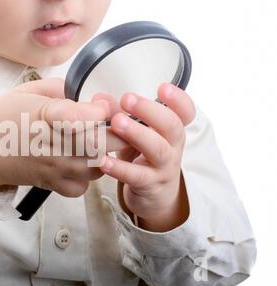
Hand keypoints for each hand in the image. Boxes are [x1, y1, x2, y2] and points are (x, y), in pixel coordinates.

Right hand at [0, 78, 127, 196]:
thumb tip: (90, 98)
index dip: (100, 110)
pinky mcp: (52, 183)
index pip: (81, 117)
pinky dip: (87, 177)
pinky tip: (82, 162)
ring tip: (99, 141)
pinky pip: (81, 187)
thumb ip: (62, 89)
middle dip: (118, 132)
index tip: (102, 103)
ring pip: (96, 167)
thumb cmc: (6, 118)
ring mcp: (53, 167)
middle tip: (120, 123)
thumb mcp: (30, 91)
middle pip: (98, 144)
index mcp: (44, 116)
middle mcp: (51, 144)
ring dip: (105, 154)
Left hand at [99, 84, 195, 231]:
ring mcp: (164, 168)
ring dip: (137, 134)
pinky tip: (103, 161)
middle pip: (172, 126)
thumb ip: (119, 115)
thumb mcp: (134, 136)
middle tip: (127, 98)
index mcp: (171, 131)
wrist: (154, 197)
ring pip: (158, 150)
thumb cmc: (142, 159)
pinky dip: (120, 168)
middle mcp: (173, 147)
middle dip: (150, 110)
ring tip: (116, 123)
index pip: (186, 112)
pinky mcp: (150, 186)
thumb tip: (100, 99)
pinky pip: (137, 176)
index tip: (162, 87)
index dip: (178, 99)